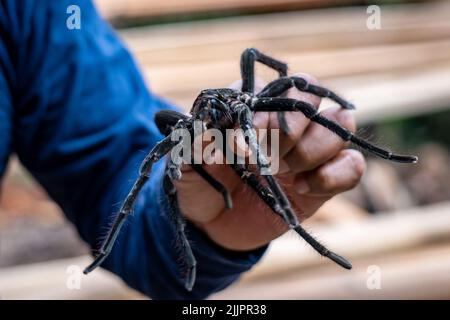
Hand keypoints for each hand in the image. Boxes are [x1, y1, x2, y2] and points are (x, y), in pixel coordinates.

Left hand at [174, 73, 365, 250]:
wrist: (215, 224)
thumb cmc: (202, 184)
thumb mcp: (189, 165)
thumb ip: (195, 145)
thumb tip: (211, 129)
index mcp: (255, 107)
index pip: (279, 86)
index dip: (267, 110)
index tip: (243, 140)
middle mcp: (286, 123)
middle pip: (312, 98)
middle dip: (290, 128)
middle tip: (266, 157)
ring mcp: (308, 150)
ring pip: (340, 126)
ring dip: (312, 149)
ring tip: (284, 171)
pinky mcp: (322, 181)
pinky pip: (352, 166)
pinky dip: (334, 175)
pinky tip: (304, 187)